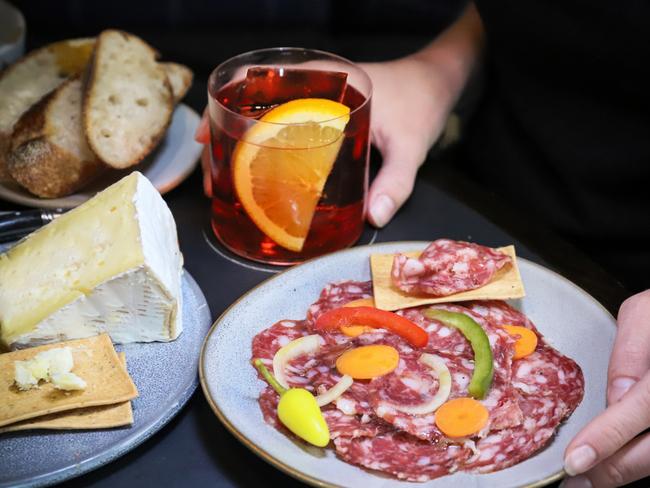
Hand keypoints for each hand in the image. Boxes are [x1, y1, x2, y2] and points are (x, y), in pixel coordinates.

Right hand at [193, 58, 454, 210]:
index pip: (260, 79)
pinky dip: (268, 151)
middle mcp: (314, 89)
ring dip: (243, 147)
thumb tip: (374, 217)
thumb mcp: (411, 144)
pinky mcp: (325, 117)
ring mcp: (317, 103)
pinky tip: (261, 178)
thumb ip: (396, 180)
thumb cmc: (422, 101)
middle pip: (253, 106)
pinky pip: (286, 130)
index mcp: (325, 82)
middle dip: (226, 137)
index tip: (206, 134)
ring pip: (265, 121)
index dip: (225, 104)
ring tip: (227, 181)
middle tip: (213, 174)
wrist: (438, 82)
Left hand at [562, 290, 649, 487]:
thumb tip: (615, 395)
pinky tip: (623, 460)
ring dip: (630, 470)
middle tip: (576, 479)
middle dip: (613, 470)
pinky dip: (647, 458)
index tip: (576, 460)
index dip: (607, 438)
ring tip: (595, 475)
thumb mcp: (648, 312)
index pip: (642, 407)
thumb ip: (630, 351)